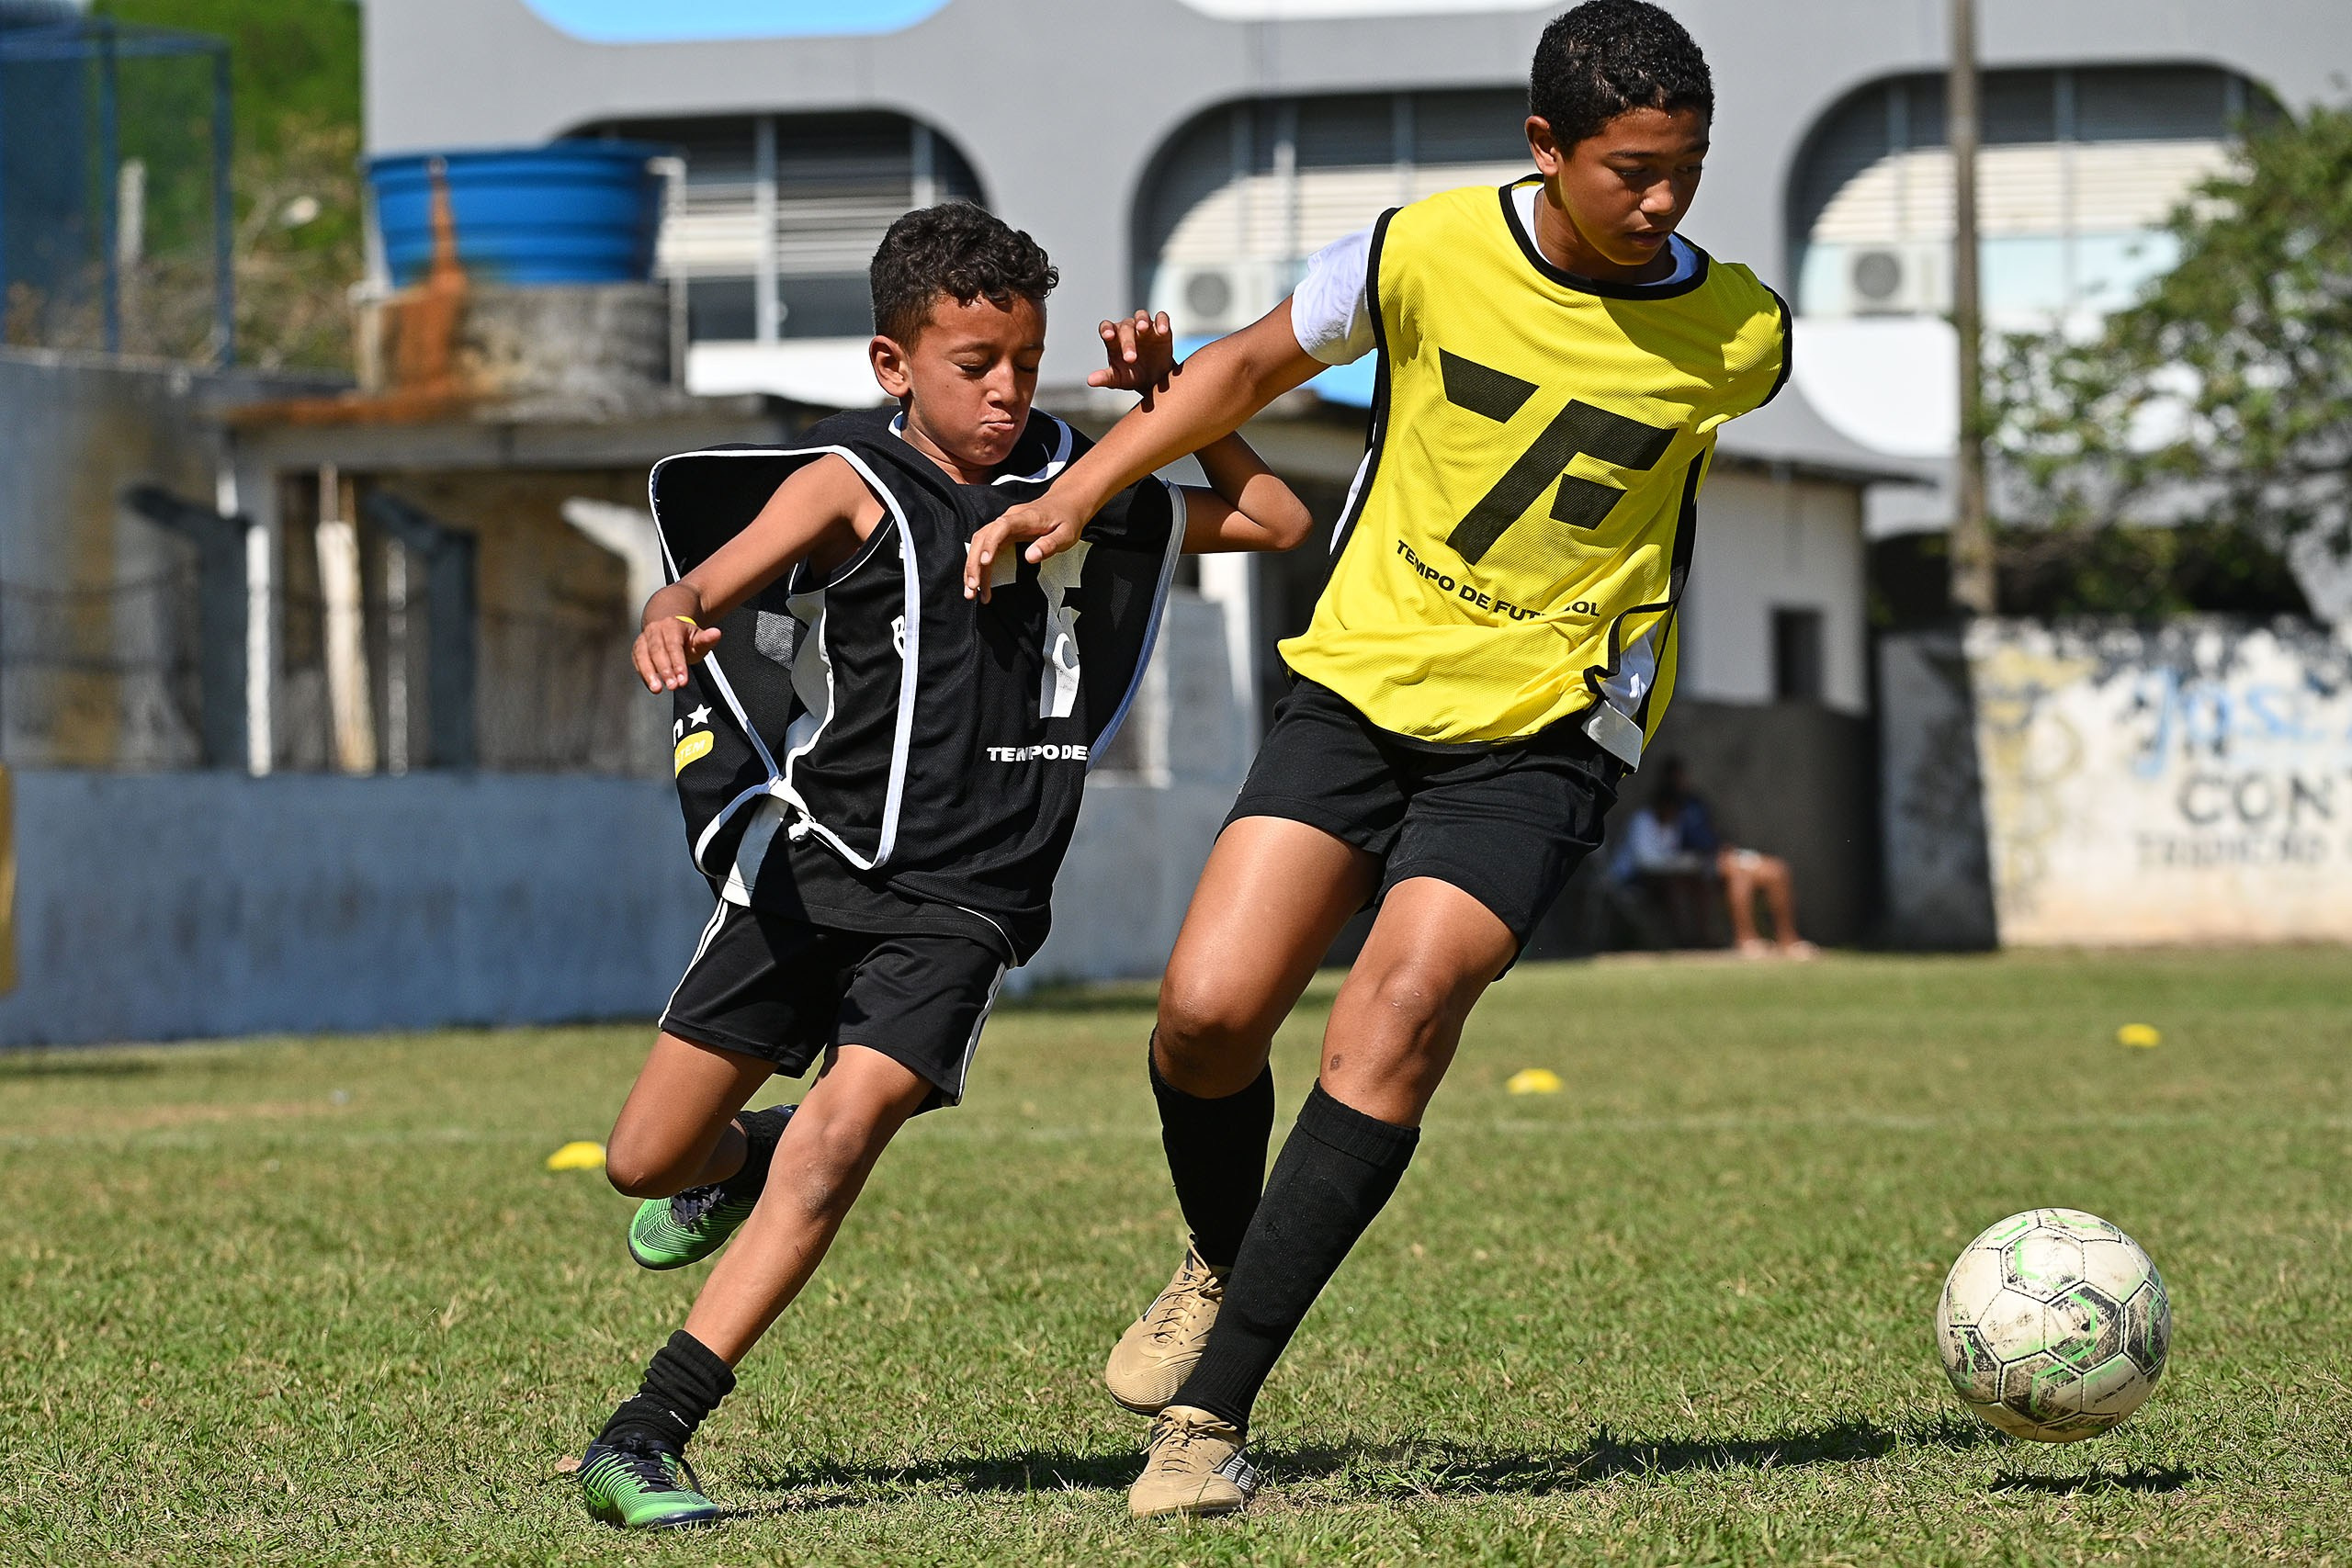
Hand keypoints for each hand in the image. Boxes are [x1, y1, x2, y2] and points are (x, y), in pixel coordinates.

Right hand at [633, 614, 722, 692]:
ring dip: (649, 674)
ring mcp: (643, 639)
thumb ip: (706, 639)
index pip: (674, 646)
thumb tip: (716, 633)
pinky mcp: (637, 649)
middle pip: (657, 651)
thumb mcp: (698, 638)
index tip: (683, 680)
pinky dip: (644, 674)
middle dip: (665, 671)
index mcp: (671, 626)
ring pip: (643, 656)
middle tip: (673, 686)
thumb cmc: (685, 638)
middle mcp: (655, 630)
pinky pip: (638, 662)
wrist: (668, 630)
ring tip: (657, 689)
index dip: (678, 663)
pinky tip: (651, 685)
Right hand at [963, 496, 1086, 601]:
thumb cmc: (1067, 519)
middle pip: (982, 538)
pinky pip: (986, 549)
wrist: (1066, 503)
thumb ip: (1049, 545)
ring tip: (972, 592)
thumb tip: (1031, 557)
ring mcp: (1003, 526)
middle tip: (973, 588)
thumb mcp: (1066, 534)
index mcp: (1024, 517)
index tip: (986, 562)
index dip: (991, 543)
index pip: (1001, 527)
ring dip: (972, 568)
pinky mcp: (1002, 534)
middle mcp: (1009, 519)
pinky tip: (981, 585)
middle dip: (974, 564)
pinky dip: (980, 567)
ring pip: (979, 544)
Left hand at [1087, 310, 1176, 402]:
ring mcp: (1145, 327)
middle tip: (1131, 359)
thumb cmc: (1132, 376)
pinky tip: (1163, 330)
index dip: (1106, 329)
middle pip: (1125, 327)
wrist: (1155, 381)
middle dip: (1127, 342)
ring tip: (1142, 328)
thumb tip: (1090, 381)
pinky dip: (1162, 321)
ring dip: (1141, 320)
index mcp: (1114, 340)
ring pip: (1141, 316)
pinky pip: (1161, 318)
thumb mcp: (1119, 379)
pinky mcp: (1161, 329)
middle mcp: (1128, 330)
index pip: (1107, 328)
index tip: (1108, 336)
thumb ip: (1105, 378)